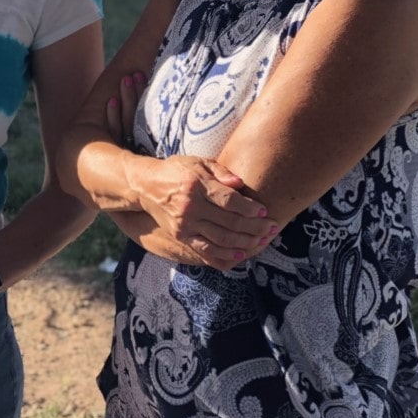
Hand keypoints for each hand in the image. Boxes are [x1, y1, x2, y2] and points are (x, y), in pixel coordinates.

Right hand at [110, 71, 276, 263]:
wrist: (144, 185)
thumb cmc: (175, 170)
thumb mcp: (196, 162)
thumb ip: (220, 172)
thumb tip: (240, 184)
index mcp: (195, 185)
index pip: (229, 202)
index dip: (251, 209)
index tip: (265, 211)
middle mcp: (189, 207)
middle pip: (230, 222)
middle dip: (255, 227)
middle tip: (272, 228)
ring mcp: (184, 225)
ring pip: (222, 240)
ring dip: (246, 243)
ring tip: (262, 241)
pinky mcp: (180, 236)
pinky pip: (207, 250)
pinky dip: (226, 256)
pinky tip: (241, 254)